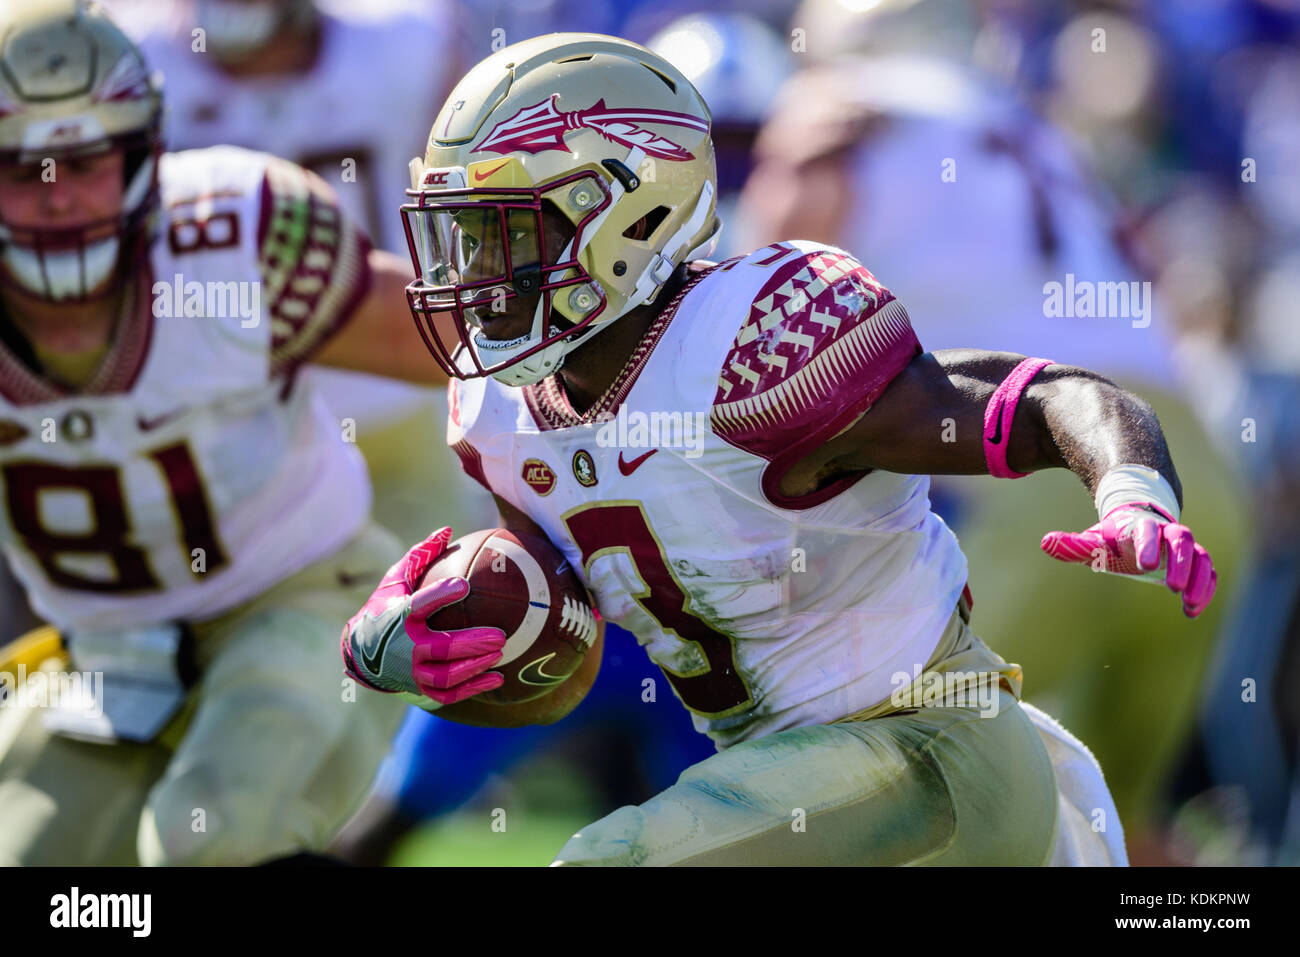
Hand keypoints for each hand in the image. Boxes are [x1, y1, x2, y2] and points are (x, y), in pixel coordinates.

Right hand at [341, 527, 505, 708]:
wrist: (360, 652)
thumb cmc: (384, 608)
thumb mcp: (395, 580)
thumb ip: (420, 555)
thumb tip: (447, 529)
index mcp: (400, 616)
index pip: (419, 605)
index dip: (441, 595)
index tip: (465, 585)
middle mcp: (405, 647)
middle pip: (440, 648)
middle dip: (470, 643)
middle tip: (499, 635)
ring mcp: (412, 672)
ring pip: (445, 676)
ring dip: (474, 666)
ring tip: (500, 654)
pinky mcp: (419, 689)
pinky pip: (448, 694)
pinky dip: (473, 688)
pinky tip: (498, 677)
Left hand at [1040, 503, 1217, 617]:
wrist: (1139, 524)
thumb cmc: (1113, 538)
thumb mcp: (1093, 541)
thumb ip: (1072, 544)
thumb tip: (1045, 542)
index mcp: (1141, 526)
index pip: (1149, 530)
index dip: (1148, 545)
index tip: (1145, 566)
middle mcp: (1167, 533)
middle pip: (1182, 540)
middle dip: (1181, 563)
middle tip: (1173, 588)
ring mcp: (1184, 548)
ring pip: (1200, 557)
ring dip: (1198, 579)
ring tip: (1188, 604)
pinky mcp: (1194, 562)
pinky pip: (1207, 573)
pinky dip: (1205, 590)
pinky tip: (1192, 612)